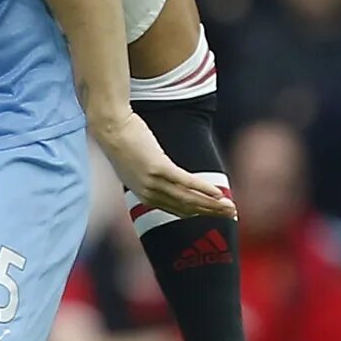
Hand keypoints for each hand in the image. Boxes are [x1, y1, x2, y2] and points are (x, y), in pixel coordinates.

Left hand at [91, 109, 237, 220]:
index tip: (214, 213)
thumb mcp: (136, 164)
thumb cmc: (123, 140)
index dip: (198, 213)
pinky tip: (218, 193)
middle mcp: (148, 193)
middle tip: (231, 213)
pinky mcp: (158, 168)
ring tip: (229, 206)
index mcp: (144, 195)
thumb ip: (152, 174)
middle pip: (186, 208)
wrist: (110, 126)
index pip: (176, 210)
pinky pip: (186, 182)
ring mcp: (153, 182)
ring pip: (188, 198)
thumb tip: (165, 173)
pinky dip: (203, 189)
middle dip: (210, 212)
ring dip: (212, 204)